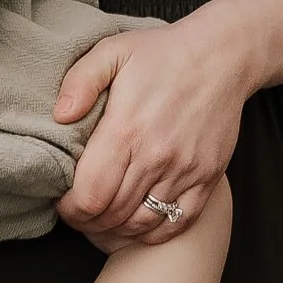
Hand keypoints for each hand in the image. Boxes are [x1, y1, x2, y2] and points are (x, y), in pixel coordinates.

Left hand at [53, 10, 252, 246]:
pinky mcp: (207, 177)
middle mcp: (156, 156)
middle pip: (112, 214)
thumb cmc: (164, 53)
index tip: (63, 200)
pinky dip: (152, 231)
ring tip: (103, 216)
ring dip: (116, 227)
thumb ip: (80, 81)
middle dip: (87, 219)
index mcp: (127, 129)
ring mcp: (185, 170)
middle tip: (78, 209)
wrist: (222, 54)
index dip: (69, 208)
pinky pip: (176, 222)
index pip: (90, 195)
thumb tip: (60, 116)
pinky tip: (138, 221)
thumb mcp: (114, 51)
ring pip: (141, 223)